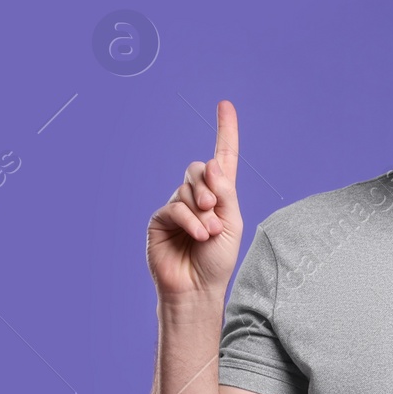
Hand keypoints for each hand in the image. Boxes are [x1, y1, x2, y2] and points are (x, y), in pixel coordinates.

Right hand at [147, 99, 243, 300]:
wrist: (196, 289)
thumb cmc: (217, 261)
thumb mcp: (231, 224)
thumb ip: (225, 194)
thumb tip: (211, 164)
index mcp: (220, 196)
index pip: (223, 157)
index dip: (225, 131)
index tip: (225, 104)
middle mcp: (197, 197)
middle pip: (199, 169)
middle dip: (209, 187)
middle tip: (214, 210)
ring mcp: (177, 207)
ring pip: (186, 188)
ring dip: (202, 210)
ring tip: (208, 233)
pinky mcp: (160, 219)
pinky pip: (174, 206)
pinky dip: (188, 220)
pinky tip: (197, 235)